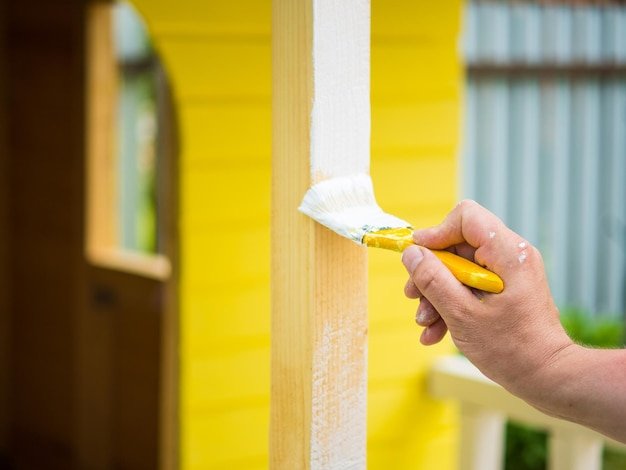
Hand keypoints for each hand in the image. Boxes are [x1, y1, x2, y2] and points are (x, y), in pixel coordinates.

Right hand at [402, 200, 572, 397]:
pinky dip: (451, 304)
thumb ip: (433, 280)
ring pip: (460, 268)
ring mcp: (508, 274)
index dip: (436, 234)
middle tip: (413, 296)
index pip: (466, 218)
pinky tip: (435, 332)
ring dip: (436, 294)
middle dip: (431, 272)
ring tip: (424, 323)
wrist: (547, 379)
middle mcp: (511, 256)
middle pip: (457, 245)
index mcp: (508, 253)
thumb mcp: (462, 314)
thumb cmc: (512, 349)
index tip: (416, 258)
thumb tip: (411, 253)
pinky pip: (470, 286)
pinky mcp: (505, 290)